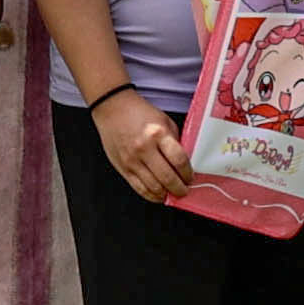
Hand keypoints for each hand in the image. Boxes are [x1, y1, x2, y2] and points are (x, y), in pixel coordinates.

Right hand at [99, 89, 194, 203]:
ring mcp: (132, 160)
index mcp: (157, 133)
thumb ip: (175, 142)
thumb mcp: (164, 121)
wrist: (113, 109)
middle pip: (167, 177)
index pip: (179, 160)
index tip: (191, 178)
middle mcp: (144, 148)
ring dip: (166, 194)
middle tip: (185, 190)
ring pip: (153, 187)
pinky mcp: (123, 168)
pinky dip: (151, 195)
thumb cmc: (139, 113)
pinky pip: (139, 188)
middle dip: (180, 189)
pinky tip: (159, 195)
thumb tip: (184, 164)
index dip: (188, 173)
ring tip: (173, 193)